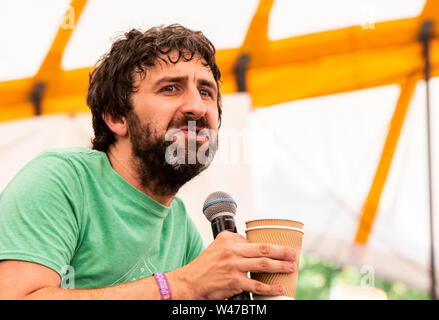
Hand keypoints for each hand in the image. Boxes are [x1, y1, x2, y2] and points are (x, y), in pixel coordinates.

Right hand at [170, 230, 296, 299]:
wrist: (190, 282)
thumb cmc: (205, 266)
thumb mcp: (217, 247)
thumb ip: (234, 243)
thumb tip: (253, 245)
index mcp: (229, 240)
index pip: (255, 241)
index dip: (271, 246)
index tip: (283, 248)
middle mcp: (232, 250)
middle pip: (263, 249)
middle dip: (282, 252)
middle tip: (294, 254)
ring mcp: (233, 266)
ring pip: (263, 265)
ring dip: (280, 267)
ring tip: (291, 268)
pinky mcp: (234, 282)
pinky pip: (256, 285)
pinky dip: (270, 288)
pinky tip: (279, 288)